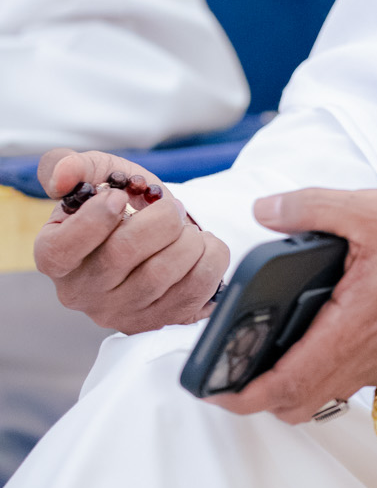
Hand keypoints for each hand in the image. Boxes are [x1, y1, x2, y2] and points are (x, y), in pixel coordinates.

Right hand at [34, 148, 227, 330]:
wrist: (158, 233)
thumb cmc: (121, 203)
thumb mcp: (96, 175)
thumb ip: (69, 165)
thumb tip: (63, 177)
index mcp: (55, 256)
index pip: (62, 249)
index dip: (93, 220)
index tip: (117, 197)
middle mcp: (83, 292)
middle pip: (121, 254)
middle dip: (159, 219)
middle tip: (171, 207)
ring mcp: (121, 312)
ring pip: (161, 274)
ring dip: (188, 239)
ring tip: (186, 228)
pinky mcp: (159, 321)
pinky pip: (195, 291)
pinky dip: (210, 258)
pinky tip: (202, 246)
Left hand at [210, 186, 376, 423]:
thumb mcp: (372, 209)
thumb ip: (312, 207)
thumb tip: (267, 210)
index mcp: (351, 327)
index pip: (284, 385)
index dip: (240, 396)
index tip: (212, 388)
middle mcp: (365, 356)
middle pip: (298, 404)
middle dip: (257, 396)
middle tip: (229, 369)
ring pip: (323, 395)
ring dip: (289, 386)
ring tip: (262, 353)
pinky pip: (347, 380)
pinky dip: (319, 372)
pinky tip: (312, 335)